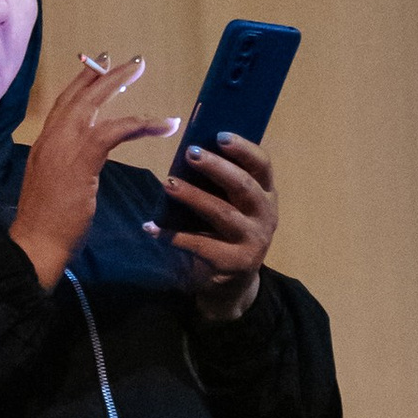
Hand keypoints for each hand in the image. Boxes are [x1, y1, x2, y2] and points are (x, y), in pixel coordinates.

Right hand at [8, 55, 173, 289]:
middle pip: (77, 94)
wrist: (36, 242)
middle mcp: (50, 137)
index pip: (63, 104)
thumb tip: (81, 165)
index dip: (80, 83)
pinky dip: (141, 123)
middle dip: (101, 73)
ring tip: (139, 69)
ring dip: (118, 83)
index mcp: (44, 143)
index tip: (96, 65)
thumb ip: (67, 166)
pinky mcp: (82, 157)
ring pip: (93, 103)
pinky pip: (116, 130)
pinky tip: (164, 122)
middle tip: (126, 59)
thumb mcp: (55, 185)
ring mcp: (63, 145)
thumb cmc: (47, 223)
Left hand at [148, 131, 276, 319]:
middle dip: (216, 167)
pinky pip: (200, 245)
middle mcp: (265, 215)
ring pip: (222, 213)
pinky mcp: (235, 263)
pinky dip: (173, 235)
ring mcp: (253, 240)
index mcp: (266, 193)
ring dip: (193, 196)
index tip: (219, 135)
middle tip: (190, 152)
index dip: (243, 149)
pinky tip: (151, 227)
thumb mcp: (231, 203)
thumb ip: (220, 181)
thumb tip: (189, 150)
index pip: (262, 165)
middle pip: (243, 186)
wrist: (233, 281)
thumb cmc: (226, 230)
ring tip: (168, 184)